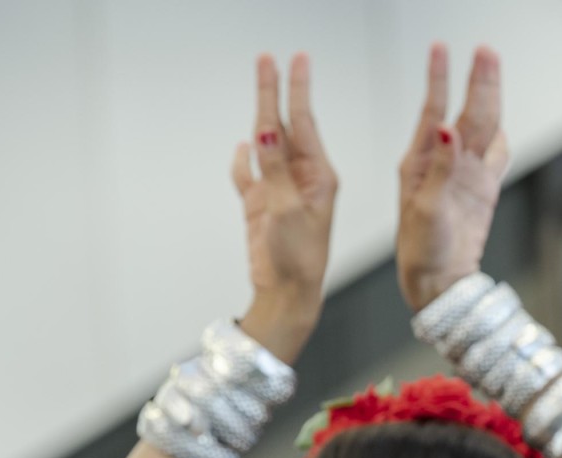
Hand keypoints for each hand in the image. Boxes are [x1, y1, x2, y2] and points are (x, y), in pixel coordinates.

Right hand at [231, 54, 336, 361]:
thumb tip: (264, 133)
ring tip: (260, 86)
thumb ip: (275, 171)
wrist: (288, 294)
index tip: (296, 59)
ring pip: (266, 146)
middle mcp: (301, 179)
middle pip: (284, 126)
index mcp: (319, 176)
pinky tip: (242, 149)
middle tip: (268, 58)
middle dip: (275, 92)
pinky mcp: (261, 208)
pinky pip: (249, 178)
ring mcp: (280, 192)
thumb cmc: (301, 258)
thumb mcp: (289, 210)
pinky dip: (243, 163)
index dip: (296, 88)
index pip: (304, 122)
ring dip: (261, 117)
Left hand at [397, 45, 512, 311]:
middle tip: (486, 50)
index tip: (441, 49)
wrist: (437, 282)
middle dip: (478, 81)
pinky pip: (496, 157)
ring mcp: (466, 175)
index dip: (440, 79)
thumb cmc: (421, 250)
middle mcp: (445, 162)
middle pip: (468, 113)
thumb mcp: (424, 208)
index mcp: (422, 162)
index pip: (435, 110)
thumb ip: (438, 168)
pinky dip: (500, 138)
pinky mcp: (483, 191)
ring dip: (490, 99)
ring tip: (492, 67)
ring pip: (484, 129)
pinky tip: (501, 121)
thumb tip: (446, 127)